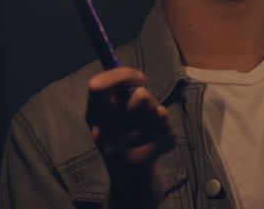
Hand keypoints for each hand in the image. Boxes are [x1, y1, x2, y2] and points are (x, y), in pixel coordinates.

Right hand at [85, 67, 176, 208]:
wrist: (131, 188)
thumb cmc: (130, 142)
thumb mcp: (119, 120)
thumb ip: (123, 98)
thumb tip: (135, 78)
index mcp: (94, 116)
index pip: (97, 86)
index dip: (124, 76)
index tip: (141, 79)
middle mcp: (101, 132)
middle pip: (141, 97)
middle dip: (153, 103)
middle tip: (147, 119)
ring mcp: (118, 149)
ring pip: (159, 115)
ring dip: (163, 123)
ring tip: (152, 136)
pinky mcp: (138, 163)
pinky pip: (168, 133)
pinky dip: (170, 138)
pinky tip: (159, 149)